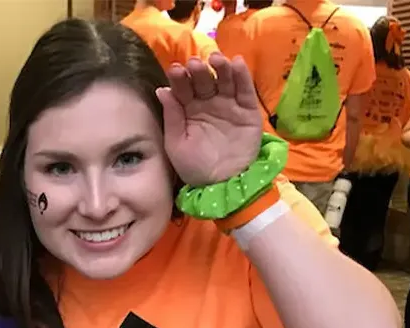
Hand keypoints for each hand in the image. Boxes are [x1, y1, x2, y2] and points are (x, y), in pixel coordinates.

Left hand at [157, 53, 262, 186]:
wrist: (221, 186)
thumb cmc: (194, 167)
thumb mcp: (176, 144)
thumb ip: (172, 117)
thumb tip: (161, 90)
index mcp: (188, 110)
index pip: (183, 89)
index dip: (179, 79)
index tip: (174, 70)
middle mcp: (208, 103)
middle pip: (203, 81)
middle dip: (198, 71)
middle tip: (194, 64)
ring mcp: (228, 105)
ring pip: (224, 80)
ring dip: (220, 67)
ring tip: (215, 59)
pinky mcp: (247, 111)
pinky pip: (244, 91)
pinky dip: (242, 76)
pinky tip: (236, 63)